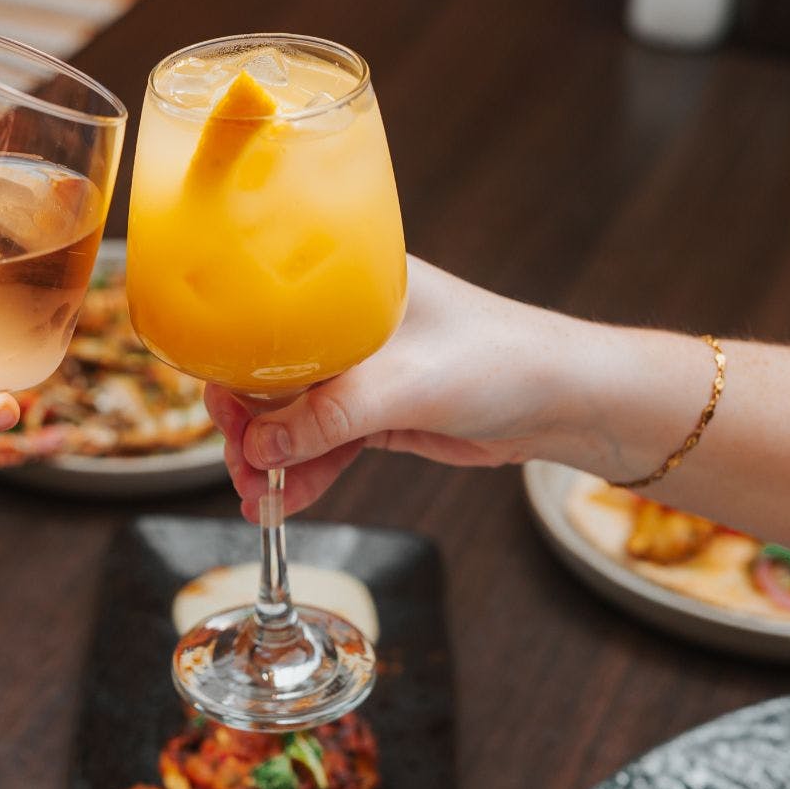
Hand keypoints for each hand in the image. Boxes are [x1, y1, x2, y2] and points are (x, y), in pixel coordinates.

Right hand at [206, 255, 579, 520]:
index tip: (221, 406)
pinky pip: (326, 445)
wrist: (568, 402)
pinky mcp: (380, 414)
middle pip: (276, 374)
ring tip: (256, 498)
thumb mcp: (405, 383)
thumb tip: (260, 446)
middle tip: (239, 464)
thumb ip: (328, 417)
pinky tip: (281, 501)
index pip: (273, 319)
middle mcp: (351, 326)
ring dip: (273, 459)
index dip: (238, 363)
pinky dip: (303, 474)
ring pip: (298, 418)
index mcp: (353, 287)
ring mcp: (366, 372)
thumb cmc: (502, 360)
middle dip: (251, 424)